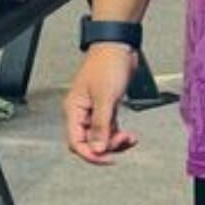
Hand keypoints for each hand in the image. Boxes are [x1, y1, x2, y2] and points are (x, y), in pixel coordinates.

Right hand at [63, 46, 140, 165]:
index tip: (107, 158)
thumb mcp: (105, 98)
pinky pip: (110, 129)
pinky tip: (130, 136)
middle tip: (122, 142)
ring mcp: (94, 110)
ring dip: (115, 142)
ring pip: (102, 137)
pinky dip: (120, 134)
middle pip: (89, 142)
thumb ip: (101, 126)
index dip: (91, 154)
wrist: (118, 46)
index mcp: (74, 110)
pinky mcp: (106, 107)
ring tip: (130, 139)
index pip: (76, 142)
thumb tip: (97, 149)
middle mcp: (82, 112)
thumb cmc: (107, 64)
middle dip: (106, 147)